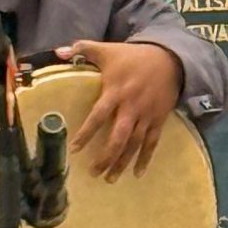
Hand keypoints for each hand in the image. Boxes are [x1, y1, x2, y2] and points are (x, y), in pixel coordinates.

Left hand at [57, 39, 181, 180]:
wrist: (170, 58)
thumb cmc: (133, 56)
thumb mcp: (108, 49)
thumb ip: (82, 49)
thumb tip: (57, 51)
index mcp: (116, 91)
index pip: (99, 115)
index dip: (87, 133)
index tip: (75, 149)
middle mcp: (131, 106)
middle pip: (118, 136)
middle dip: (106, 157)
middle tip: (94, 172)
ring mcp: (147, 114)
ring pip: (134, 144)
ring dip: (122, 162)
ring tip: (110, 178)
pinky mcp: (159, 119)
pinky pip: (152, 143)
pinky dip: (145, 159)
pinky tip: (137, 173)